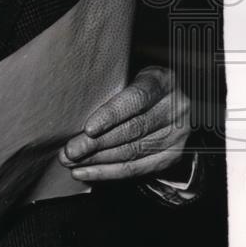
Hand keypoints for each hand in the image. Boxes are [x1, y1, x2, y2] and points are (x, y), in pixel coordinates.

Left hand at [60, 66, 190, 180]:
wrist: (175, 100)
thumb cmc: (140, 85)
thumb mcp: (133, 73)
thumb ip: (112, 84)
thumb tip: (75, 104)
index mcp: (161, 82)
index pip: (136, 100)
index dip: (111, 115)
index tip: (88, 128)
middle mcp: (173, 110)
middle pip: (132, 130)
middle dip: (96, 143)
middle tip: (69, 151)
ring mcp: (176, 136)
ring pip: (132, 152)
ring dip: (97, 160)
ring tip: (71, 162)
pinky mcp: (171, 156)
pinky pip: (137, 169)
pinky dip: (108, 173)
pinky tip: (85, 172)